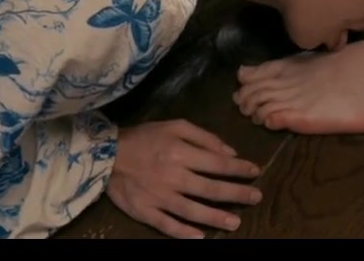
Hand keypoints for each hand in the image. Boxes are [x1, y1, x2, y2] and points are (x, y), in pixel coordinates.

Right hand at [107, 119, 263, 238]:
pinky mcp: (145, 212)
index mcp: (181, 153)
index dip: (239, 169)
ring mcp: (159, 197)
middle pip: (211, 189)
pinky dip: (184, 233)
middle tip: (256, 198)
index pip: (218, 163)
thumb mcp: (176, 126)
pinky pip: (167, 226)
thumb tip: (230, 152)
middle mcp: (173, 177)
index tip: (256, 171)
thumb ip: (204, 137)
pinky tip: (200, 237)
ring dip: (216, 218)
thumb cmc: (145, 137)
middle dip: (237, 194)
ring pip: (193, 211)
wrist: (106, 155)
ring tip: (236, 223)